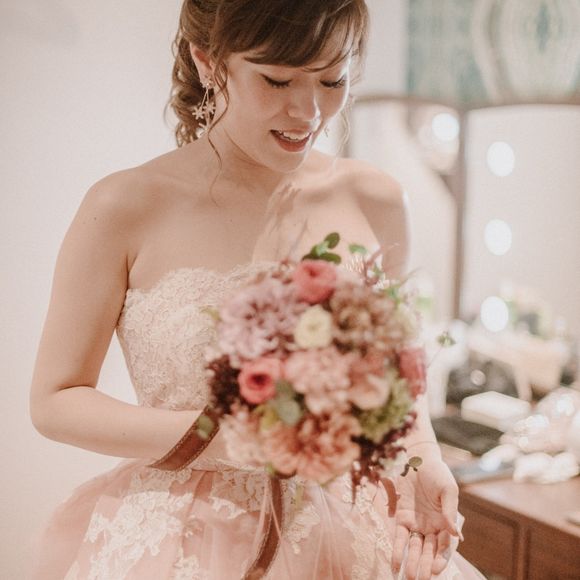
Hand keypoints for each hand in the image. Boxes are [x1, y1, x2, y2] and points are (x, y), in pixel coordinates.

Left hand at [389, 456, 462, 579]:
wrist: (418, 459)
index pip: (445, 546)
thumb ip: (450, 511)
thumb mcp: (449, 490)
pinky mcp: (401, 517)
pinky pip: (399, 537)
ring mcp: (416, 523)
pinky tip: (395, 566)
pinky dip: (397, 551)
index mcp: (446, 523)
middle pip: (429, 550)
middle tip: (420, 579)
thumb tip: (456, 533)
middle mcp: (431, 527)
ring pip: (414, 547)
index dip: (441, 559)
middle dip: (425, 565)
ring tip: (409, 577)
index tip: (436, 569)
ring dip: (412, 562)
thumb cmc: (438, 474)